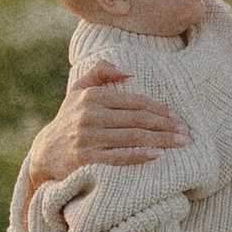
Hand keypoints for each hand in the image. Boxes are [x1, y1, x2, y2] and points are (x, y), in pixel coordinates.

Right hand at [22, 61, 190, 189]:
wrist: (45, 152)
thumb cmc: (70, 119)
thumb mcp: (78, 90)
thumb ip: (100, 72)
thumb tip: (128, 71)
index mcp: (92, 96)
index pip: (134, 101)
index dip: (159, 109)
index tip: (178, 116)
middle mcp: (89, 115)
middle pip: (137, 119)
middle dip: (165, 125)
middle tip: (186, 132)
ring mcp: (87, 138)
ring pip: (131, 137)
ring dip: (160, 140)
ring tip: (180, 143)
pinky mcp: (84, 160)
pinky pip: (117, 157)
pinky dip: (138, 155)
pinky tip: (156, 155)